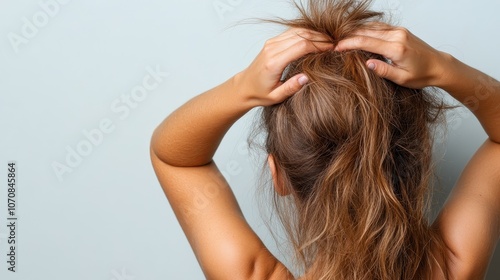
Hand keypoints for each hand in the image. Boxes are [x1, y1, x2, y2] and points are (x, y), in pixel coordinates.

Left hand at [235, 28, 332, 106]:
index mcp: (274, 62)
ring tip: (328, 41)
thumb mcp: (276, 96)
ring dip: (314, 34)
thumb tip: (306, 78)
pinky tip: (316, 39)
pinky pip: (292, 32)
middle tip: (335, 44)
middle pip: (301, 36)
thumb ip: (291, 87)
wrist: (244, 87)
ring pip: (297, 31)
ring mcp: (271, 43)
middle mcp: (272, 49)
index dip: (319, 46)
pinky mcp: (272, 42)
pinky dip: (306, 33)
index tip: (332, 49)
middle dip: (320, 38)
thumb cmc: (260, 93)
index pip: (301, 47)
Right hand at [335, 23, 449, 88]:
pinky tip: (357, 34)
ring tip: (342, 39)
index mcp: (397, 48)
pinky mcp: (400, 30)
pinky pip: (379, 27)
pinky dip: (366, 30)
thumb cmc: (422, 75)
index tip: (336, 48)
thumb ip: (384, 70)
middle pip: (366, 31)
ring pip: (372, 27)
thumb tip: (367, 63)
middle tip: (334, 43)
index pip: (366, 42)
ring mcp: (399, 31)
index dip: (349, 44)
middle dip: (349, 36)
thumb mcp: (402, 78)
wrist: (439, 65)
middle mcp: (398, 35)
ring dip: (356, 32)